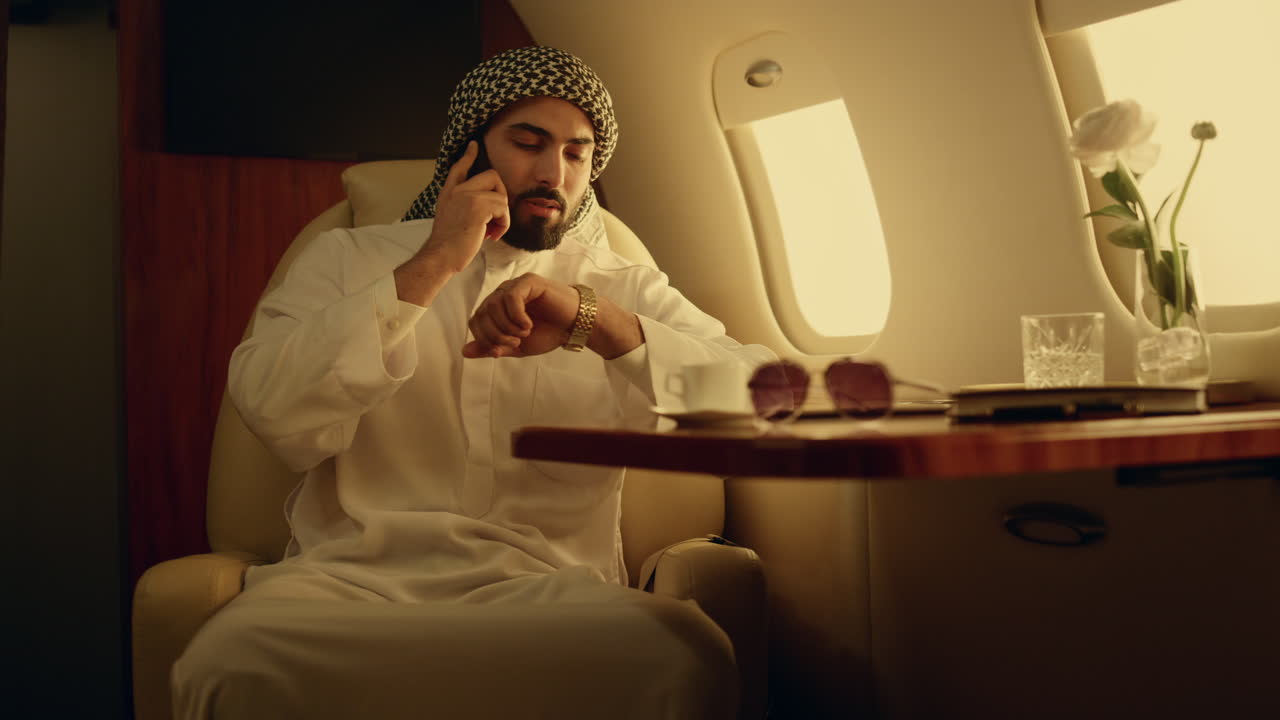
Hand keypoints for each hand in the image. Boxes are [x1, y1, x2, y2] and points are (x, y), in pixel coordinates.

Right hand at [418, 141, 510, 271]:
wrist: (441, 255)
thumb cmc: (449, 244)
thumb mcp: (451, 217)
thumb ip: (464, 205)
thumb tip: (489, 204)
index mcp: (449, 192)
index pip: (459, 167)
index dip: (468, 155)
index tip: (473, 145)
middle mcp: (457, 190)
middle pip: (492, 175)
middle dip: (501, 196)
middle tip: (495, 217)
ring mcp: (467, 196)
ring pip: (501, 195)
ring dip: (502, 217)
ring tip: (491, 231)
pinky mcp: (478, 206)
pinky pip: (503, 208)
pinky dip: (503, 224)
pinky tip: (492, 235)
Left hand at [463, 273, 579, 357]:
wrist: (574, 326)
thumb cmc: (548, 333)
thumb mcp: (516, 346)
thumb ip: (492, 347)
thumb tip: (464, 352)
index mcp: (498, 307)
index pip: (475, 320)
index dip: (484, 338)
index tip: (500, 351)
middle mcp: (503, 293)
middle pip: (482, 313)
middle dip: (495, 334)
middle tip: (515, 342)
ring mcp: (515, 285)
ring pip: (493, 305)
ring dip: (507, 326)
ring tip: (525, 333)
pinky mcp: (529, 282)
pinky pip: (511, 297)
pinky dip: (517, 316)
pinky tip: (529, 325)